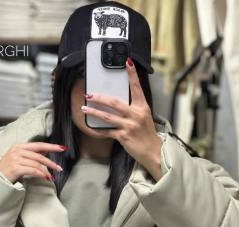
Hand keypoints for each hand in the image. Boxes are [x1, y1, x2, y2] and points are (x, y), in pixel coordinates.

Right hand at [0, 142, 66, 182]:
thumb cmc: (6, 170)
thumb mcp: (18, 158)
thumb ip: (31, 154)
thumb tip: (46, 150)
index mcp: (18, 146)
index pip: (38, 145)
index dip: (51, 146)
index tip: (62, 148)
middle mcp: (17, 151)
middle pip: (39, 155)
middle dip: (51, 162)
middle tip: (59, 168)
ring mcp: (15, 159)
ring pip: (37, 164)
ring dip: (47, 171)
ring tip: (51, 176)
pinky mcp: (15, 168)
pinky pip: (33, 170)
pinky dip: (41, 174)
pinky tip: (45, 178)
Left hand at [81, 57, 162, 179]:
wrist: (153, 152)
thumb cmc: (147, 135)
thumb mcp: (144, 118)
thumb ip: (134, 109)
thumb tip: (119, 102)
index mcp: (143, 107)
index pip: (136, 88)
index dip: (132, 75)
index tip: (128, 62)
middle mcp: (136, 115)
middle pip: (115, 102)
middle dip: (100, 98)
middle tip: (89, 94)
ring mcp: (129, 126)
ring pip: (108, 116)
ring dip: (94, 112)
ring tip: (84, 108)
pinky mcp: (123, 137)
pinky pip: (107, 132)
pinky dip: (98, 130)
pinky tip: (90, 127)